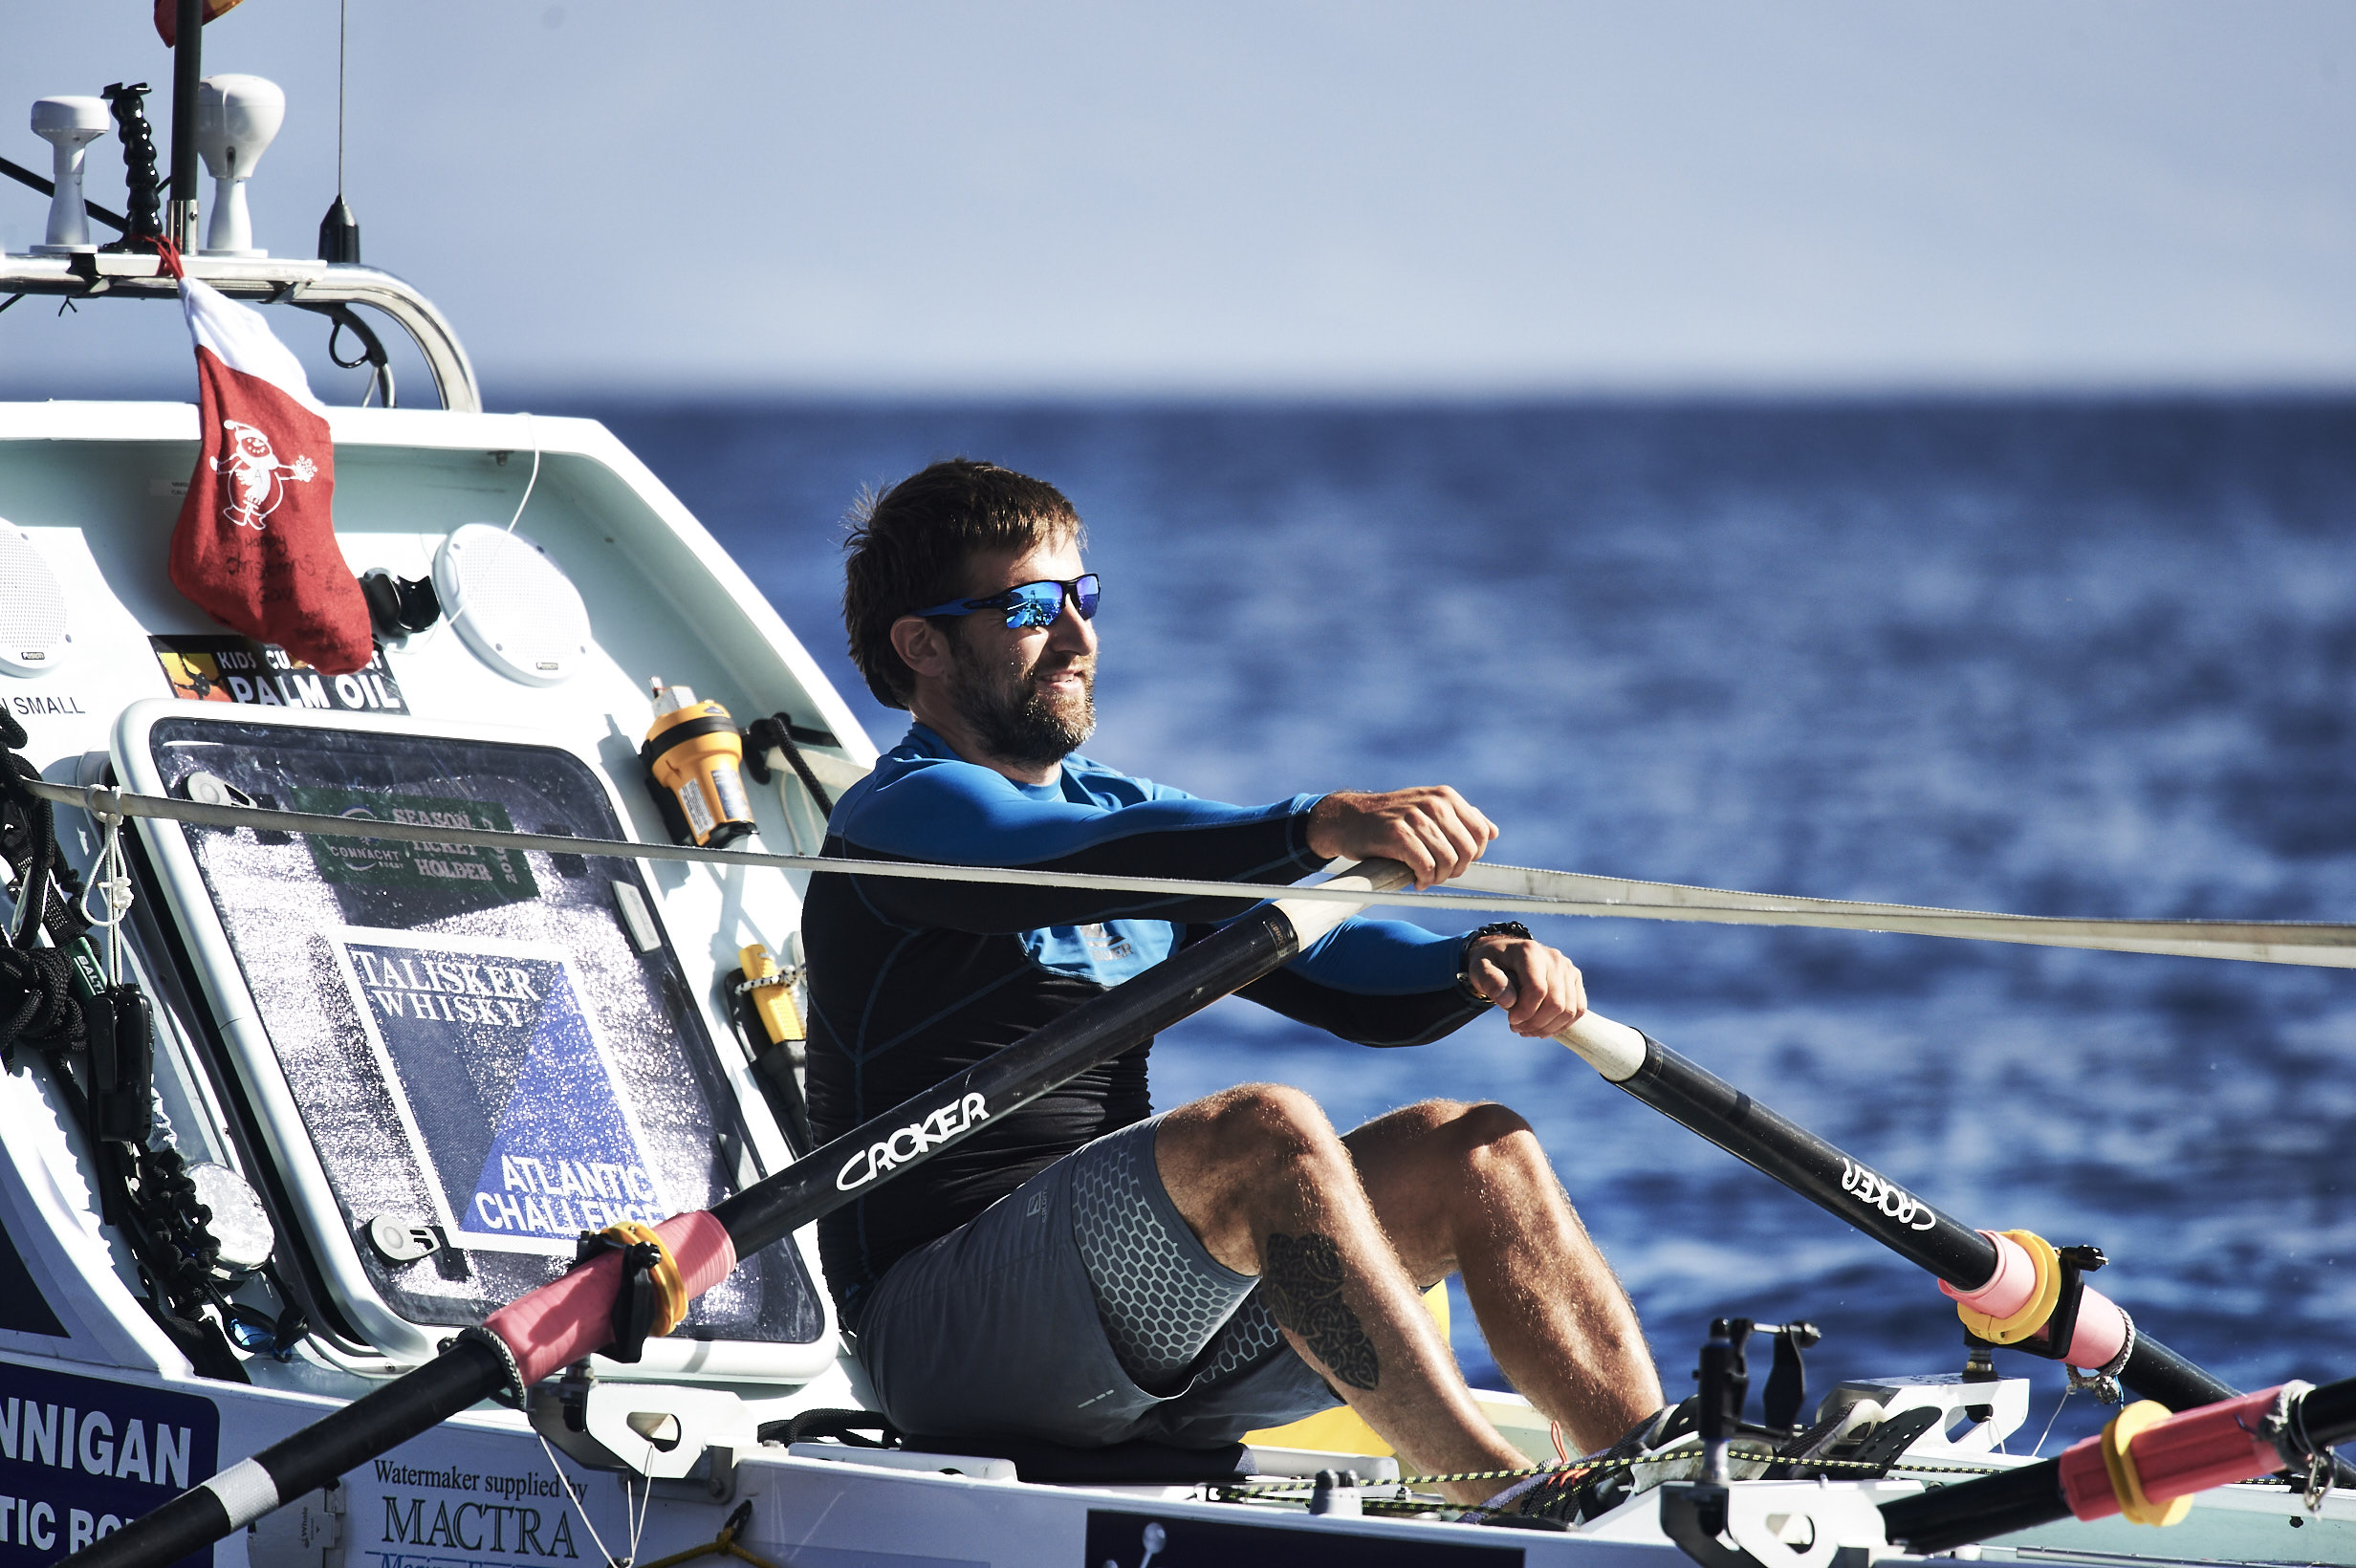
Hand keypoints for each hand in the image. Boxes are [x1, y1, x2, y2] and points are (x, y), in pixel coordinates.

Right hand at [1306, 787, 1497, 888]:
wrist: (1348, 818)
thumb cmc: (1390, 819)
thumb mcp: (1428, 810)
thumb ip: (1461, 819)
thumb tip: (1492, 832)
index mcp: (1445, 796)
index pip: (1480, 833)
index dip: (1472, 855)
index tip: (1454, 863)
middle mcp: (1433, 803)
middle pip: (1467, 850)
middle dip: (1456, 869)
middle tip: (1438, 874)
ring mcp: (1415, 818)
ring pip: (1448, 861)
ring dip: (1438, 877)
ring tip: (1425, 877)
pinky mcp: (1398, 835)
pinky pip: (1426, 867)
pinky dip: (1424, 879)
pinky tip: (1414, 879)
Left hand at [1466, 934, 1585, 1037]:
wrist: (1504, 953)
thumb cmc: (1491, 963)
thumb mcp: (1481, 969)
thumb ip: (1491, 982)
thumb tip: (1509, 1001)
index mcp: (1530, 952)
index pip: (1537, 990)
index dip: (1525, 1012)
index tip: (1510, 1020)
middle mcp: (1554, 958)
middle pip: (1556, 1003)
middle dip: (1536, 1023)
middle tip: (1516, 1028)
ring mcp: (1567, 967)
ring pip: (1569, 1010)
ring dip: (1548, 1028)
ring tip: (1527, 1030)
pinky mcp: (1574, 978)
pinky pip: (1578, 1009)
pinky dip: (1561, 1024)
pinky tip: (1543, 1028)